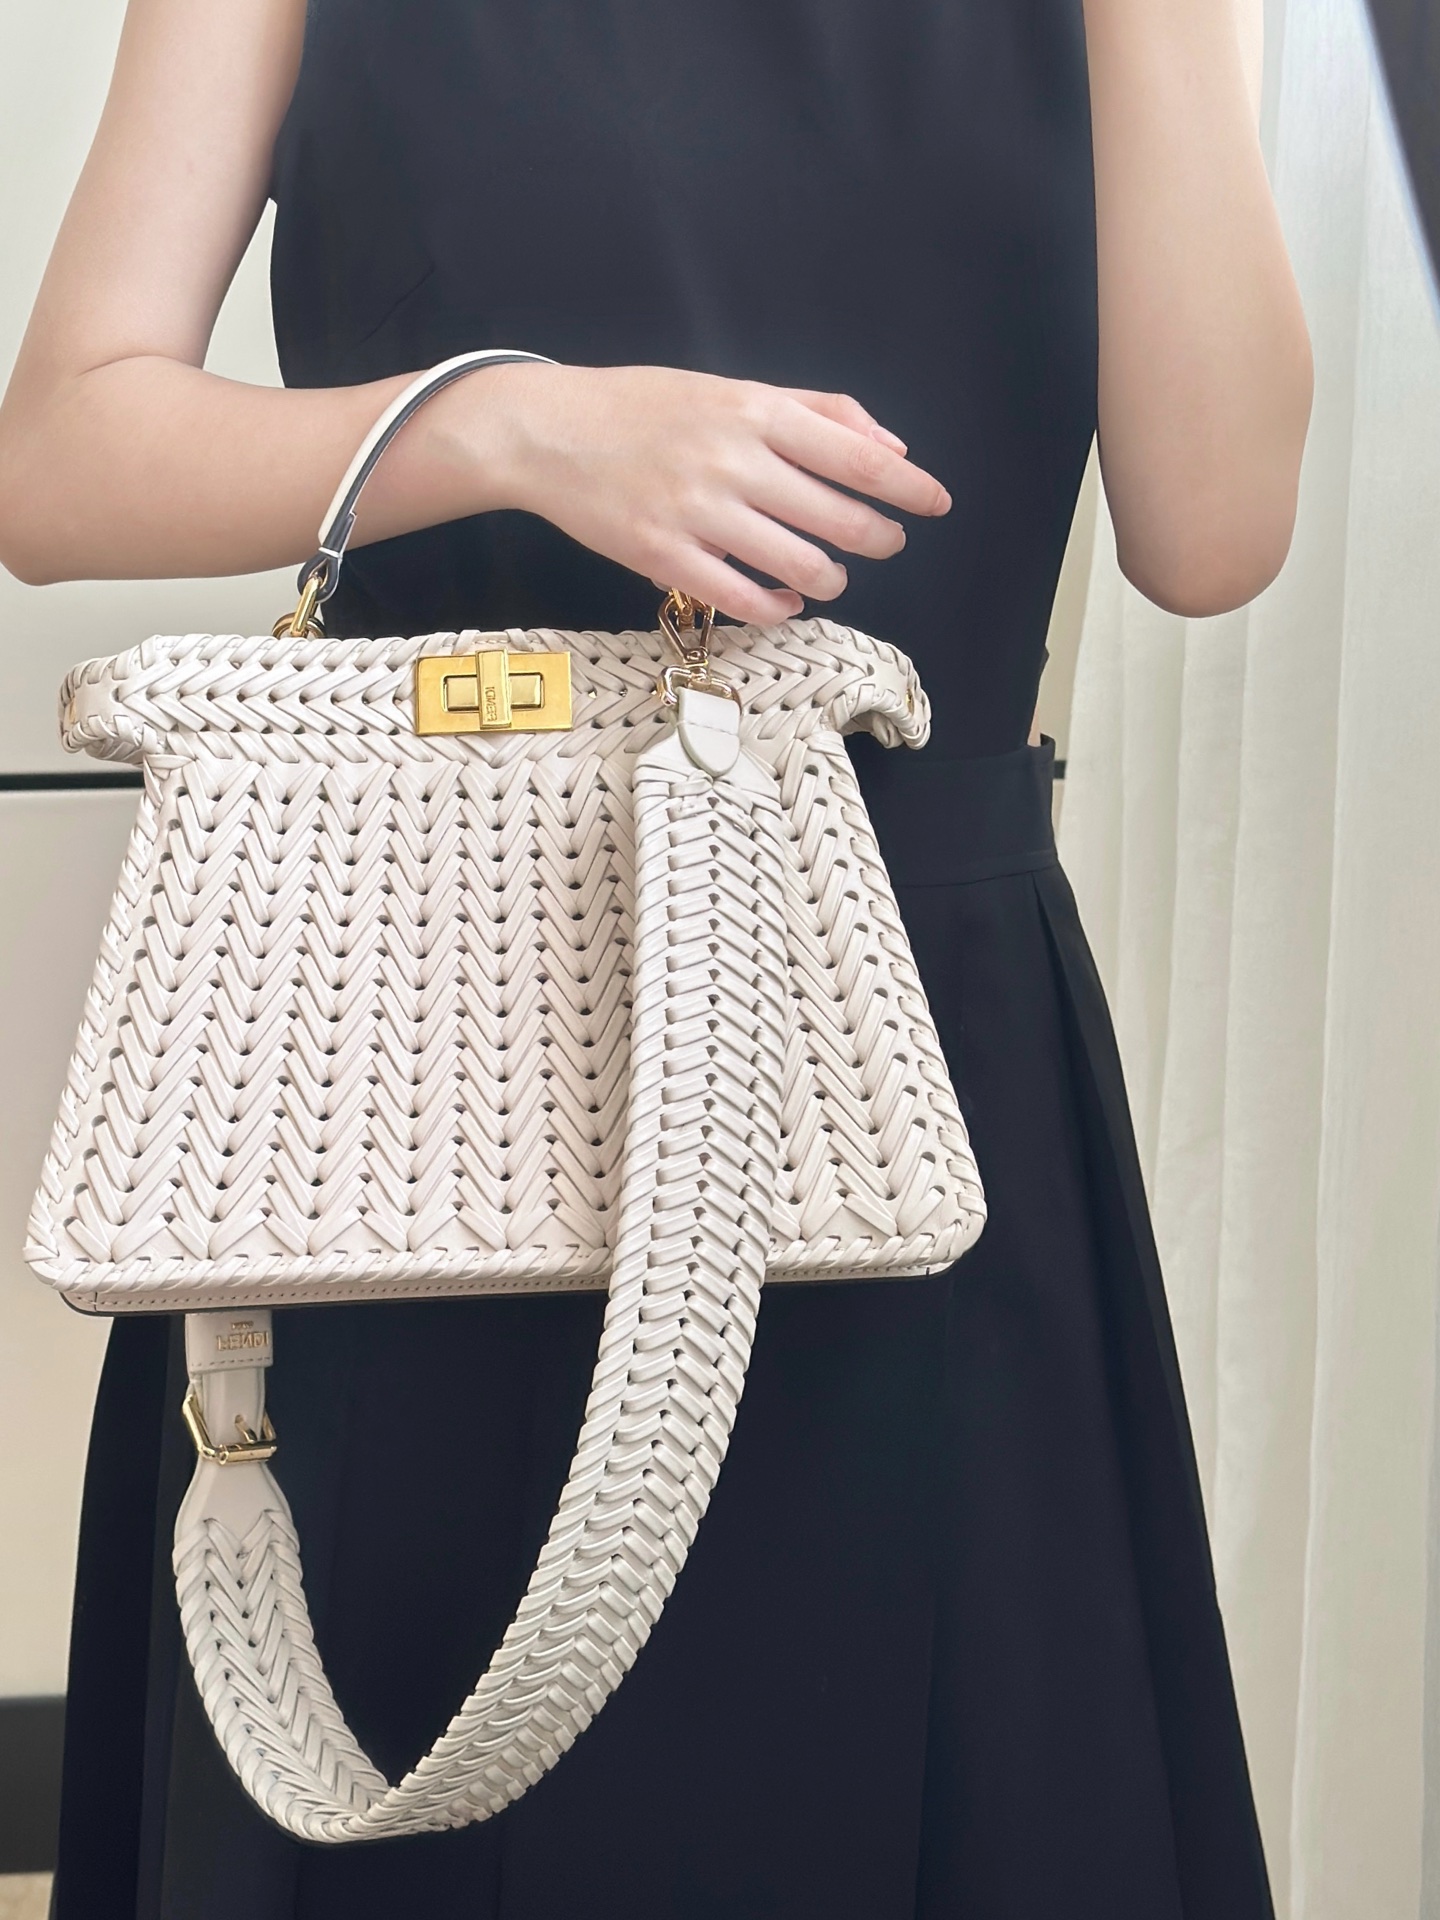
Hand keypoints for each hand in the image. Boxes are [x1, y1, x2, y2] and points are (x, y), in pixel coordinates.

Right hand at [454, 362, 951, 623]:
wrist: (546, 431)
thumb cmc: (643, 408)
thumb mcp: (730, 389)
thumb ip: (813, 411)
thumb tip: (888, 448)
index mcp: (753, 412)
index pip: (853, 455)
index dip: (906, 486)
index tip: (937, 503)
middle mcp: (732, 461)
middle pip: (836, 516)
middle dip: (877, 538)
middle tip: (887, 544)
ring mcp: (697, 512)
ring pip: (797, 564)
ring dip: (830, 578)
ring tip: (831, 576)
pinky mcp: (663, 556)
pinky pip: (742, 597)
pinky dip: (778, 608)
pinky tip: (787, 603)